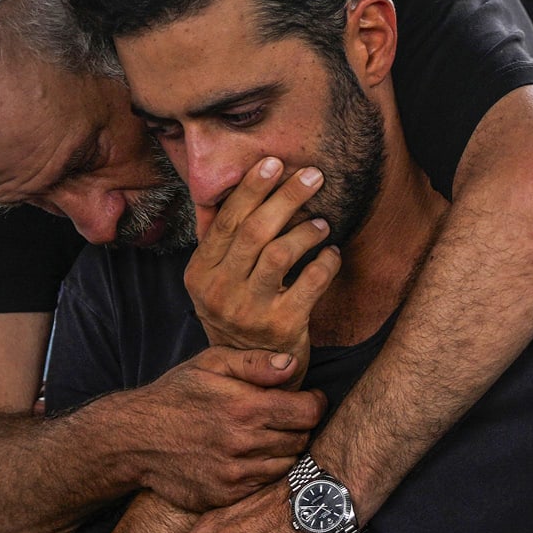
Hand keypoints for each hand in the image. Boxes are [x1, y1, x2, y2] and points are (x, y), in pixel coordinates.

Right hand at [123, 347, 325, 512]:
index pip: (309, 412)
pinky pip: (264, 484)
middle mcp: (243, 444)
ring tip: (263, 436)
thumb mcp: (210, 364)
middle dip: (297, 426)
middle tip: (282, 418)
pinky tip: (246, 456)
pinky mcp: (226, 495)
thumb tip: (293, 364)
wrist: (131, 439)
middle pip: (301, 439)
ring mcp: (235, 474)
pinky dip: (263, 471)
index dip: (314, 404)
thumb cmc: (175, 395)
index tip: (307, 400)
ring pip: (287, 464)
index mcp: (245, 408)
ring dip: (282, 451)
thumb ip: (255, 363)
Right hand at [182, 156, 340, 359]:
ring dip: (306, 232)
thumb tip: (214, 192)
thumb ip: (216, 239)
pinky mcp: (281, 326)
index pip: (227, 221)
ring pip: (279, 254)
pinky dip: (325, 263)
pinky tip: (332, 254)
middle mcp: (219, 291)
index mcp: (200, 273)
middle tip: (314, 176)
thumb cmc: (238, 311)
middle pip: (254, 232)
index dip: (251, 189)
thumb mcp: (215, 279)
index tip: (274, 163)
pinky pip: (309, 283)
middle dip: (286, 198)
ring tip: (323, 223)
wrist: (251, 369)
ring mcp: (249, 311)